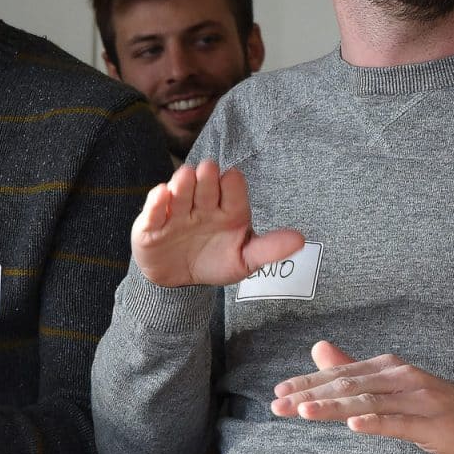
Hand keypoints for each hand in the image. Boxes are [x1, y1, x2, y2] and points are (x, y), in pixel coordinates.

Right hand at [131, 160, 304, 288]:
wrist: (179, 283)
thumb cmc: (215, 262)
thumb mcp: (244, 260)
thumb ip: (270, 249)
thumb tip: (300, 240)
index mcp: (228, 209)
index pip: (232, 189)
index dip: (232, 184)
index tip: (232, 179)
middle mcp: (202, 205)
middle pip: (205, 186)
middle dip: (206, 178)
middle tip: (207, 170)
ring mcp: (176, 213)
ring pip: (179, 194)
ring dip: (182, 185)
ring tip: (185, 178)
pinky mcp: (152, 226)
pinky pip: (153, 212)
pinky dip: (155, 203)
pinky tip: (161, 194)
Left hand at [270, 341, 453, 453]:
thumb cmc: (437, 408)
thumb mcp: (393, 387)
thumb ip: (355, 370)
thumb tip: (318, 349)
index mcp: (388, 368)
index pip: (340, 374)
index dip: (308, 383)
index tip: (278, 394)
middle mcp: (400, 377)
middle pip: (348, 384)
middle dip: (311, 395)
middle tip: (278, 406)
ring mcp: (418, 398)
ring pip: (368, 401)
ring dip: (334, 407)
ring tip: (304, 412)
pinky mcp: (432, 422)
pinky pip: (400, 422)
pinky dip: (375, 422)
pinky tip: (354, 424)